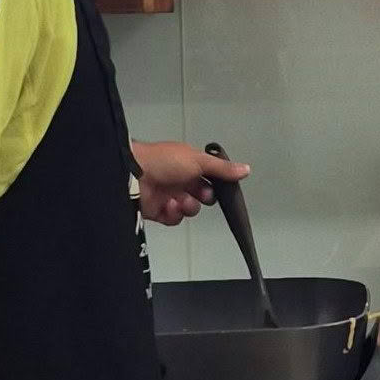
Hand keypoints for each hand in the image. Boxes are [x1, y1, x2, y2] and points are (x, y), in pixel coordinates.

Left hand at [131, 141, 249, 225]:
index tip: (220, 187)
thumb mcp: (198, 160)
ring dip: (188, 206)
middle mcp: (180, 180)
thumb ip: (222, 168)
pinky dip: (173, 214)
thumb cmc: (163, 160)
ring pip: (190, 209)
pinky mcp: (159, 210)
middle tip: (199, 193)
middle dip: (203, 197)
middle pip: (202, 196)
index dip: (216, 185)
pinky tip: (168, 205)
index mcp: (189, 165)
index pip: (210, 178)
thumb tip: (246, 169)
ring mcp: (169, 195)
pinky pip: (175, 219)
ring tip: (179, 200)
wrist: (134, 175)